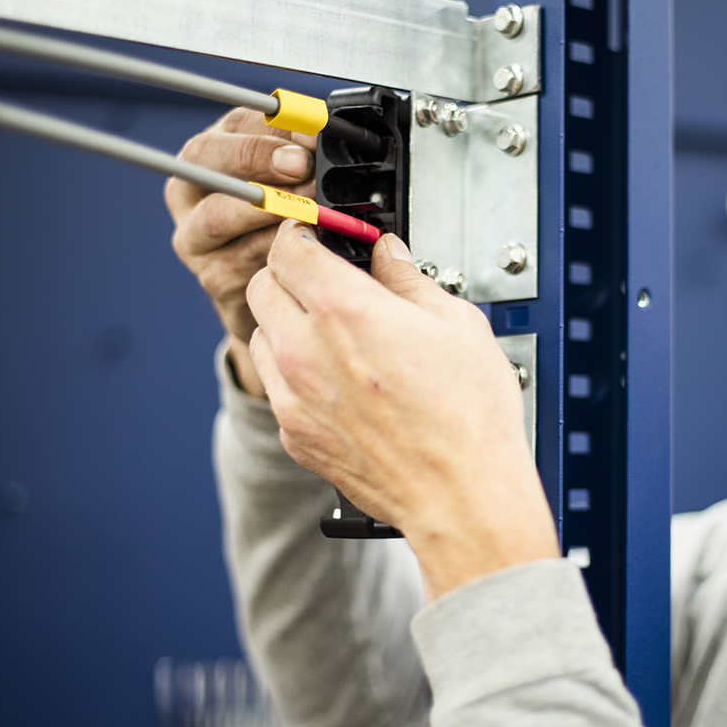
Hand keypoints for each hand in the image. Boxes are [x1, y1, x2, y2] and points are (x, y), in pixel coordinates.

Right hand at [165, 106, 315, 393]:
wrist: (274, 292)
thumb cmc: (282, 224)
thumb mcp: (289, 179)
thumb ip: (299, 152)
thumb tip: (318, 134)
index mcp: (211, 153)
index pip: (234, 125)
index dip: (273, 126)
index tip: (310, 136)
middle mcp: (190, 190)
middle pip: (205, 158)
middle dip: (256, 156)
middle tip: (301, 165)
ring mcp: (193, 236)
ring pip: (218, 214)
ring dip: (268, 207)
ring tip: (310, 206)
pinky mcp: (211, 276)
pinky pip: (240, 258)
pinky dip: (273, 250)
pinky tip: (301, 245)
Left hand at [246, 222, 558, 599]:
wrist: (460, 495)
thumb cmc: (467, 416)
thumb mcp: (456, 324)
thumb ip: (409, 279)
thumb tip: (387, 254)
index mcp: (343, 309)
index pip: (288, 246)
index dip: (303, 232)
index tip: (319, 235)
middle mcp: (304, 349)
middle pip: (261, 284)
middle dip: (288, 272)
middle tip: (323, 276)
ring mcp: (293, 396)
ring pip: (258, 334)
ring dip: (283, 321)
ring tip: (328, 329)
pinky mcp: (294, 433)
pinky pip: (273, 384)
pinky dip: (291, 369)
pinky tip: (333, 375)